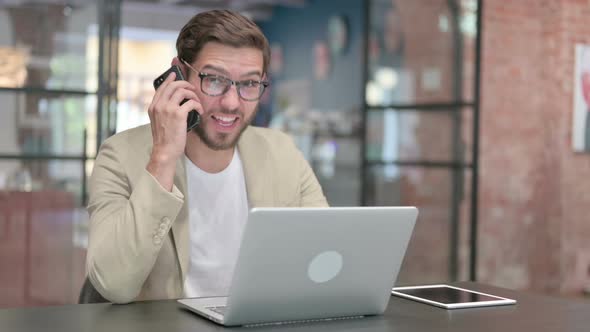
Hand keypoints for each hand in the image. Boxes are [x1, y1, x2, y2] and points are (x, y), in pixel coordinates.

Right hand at [146, 72, 201, 190]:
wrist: (164, 151)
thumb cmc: (165, 139)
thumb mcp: (160, 122)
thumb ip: (164, 111)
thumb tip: (178, 101)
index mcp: (153, 106)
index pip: (161, 87)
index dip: (170, 78)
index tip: (176, 74)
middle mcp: (159, 105)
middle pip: (173, 85)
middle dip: (186, 84)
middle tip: (193, 90)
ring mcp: (167, 108)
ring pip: (182, 90)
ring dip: (193, 95)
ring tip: (197, 102)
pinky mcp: (178, 114)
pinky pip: (191, 102)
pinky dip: (198, 105)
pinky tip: (199, 111)